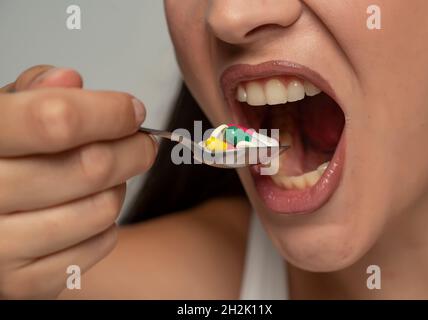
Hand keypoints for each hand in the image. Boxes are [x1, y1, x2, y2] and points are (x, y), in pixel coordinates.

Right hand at [0, 65, 156, 298]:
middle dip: (134, 149)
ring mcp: (1, 248)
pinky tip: (88, 208)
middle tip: (142, 143)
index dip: (110, 112)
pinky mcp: (24, 282)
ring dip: (118, 187)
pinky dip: (107, 224)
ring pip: (102, 209)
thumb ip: (31, 96)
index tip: (132, 111)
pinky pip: (99, 245)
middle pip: (91, 167)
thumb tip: (70, 80)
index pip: (57, 121)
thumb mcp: (1, 119)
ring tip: (106, 177)